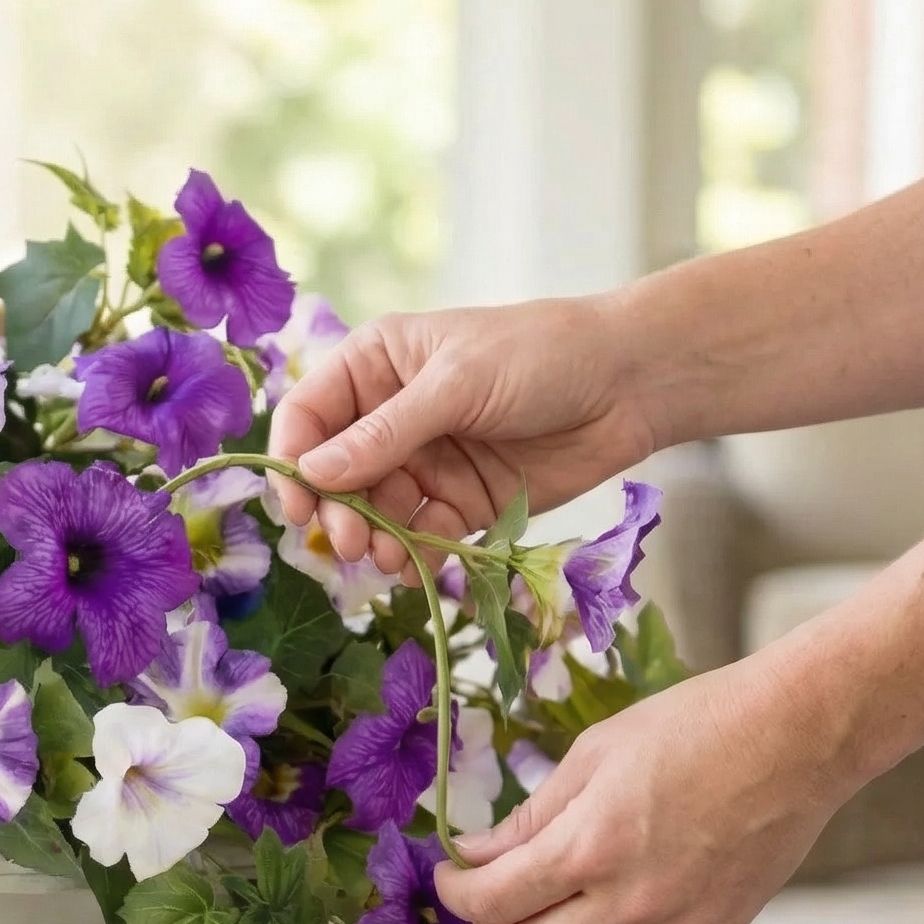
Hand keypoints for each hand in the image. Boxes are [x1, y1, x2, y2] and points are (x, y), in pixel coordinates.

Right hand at [269, 297, 660, 578]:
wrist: (630, 384)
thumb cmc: (542, 355)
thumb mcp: (457, 385)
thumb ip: (385, 434)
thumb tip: (313, 475)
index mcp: (377, 365)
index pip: (308, 415)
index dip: (294, 462)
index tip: (299, 506)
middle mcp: (391, 415)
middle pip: (334, 476)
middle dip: (335, 513)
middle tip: (348, 545)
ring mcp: (425, 462)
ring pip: (374, 513)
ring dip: (372, 541)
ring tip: (386, 559)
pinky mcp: (460, 503)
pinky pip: (419, 537)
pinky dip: (412, 557)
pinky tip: (416, 568)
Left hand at [433, 656, 856, 923]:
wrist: (799, 736)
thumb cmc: (694, 726)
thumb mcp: (594, 754)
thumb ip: (530, 816)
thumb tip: (475, 855)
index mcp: (590, 848)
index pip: (492, 903)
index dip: (455, 893)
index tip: (450, 875)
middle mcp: (630, 903)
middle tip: (491, 897)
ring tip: (546, 914)